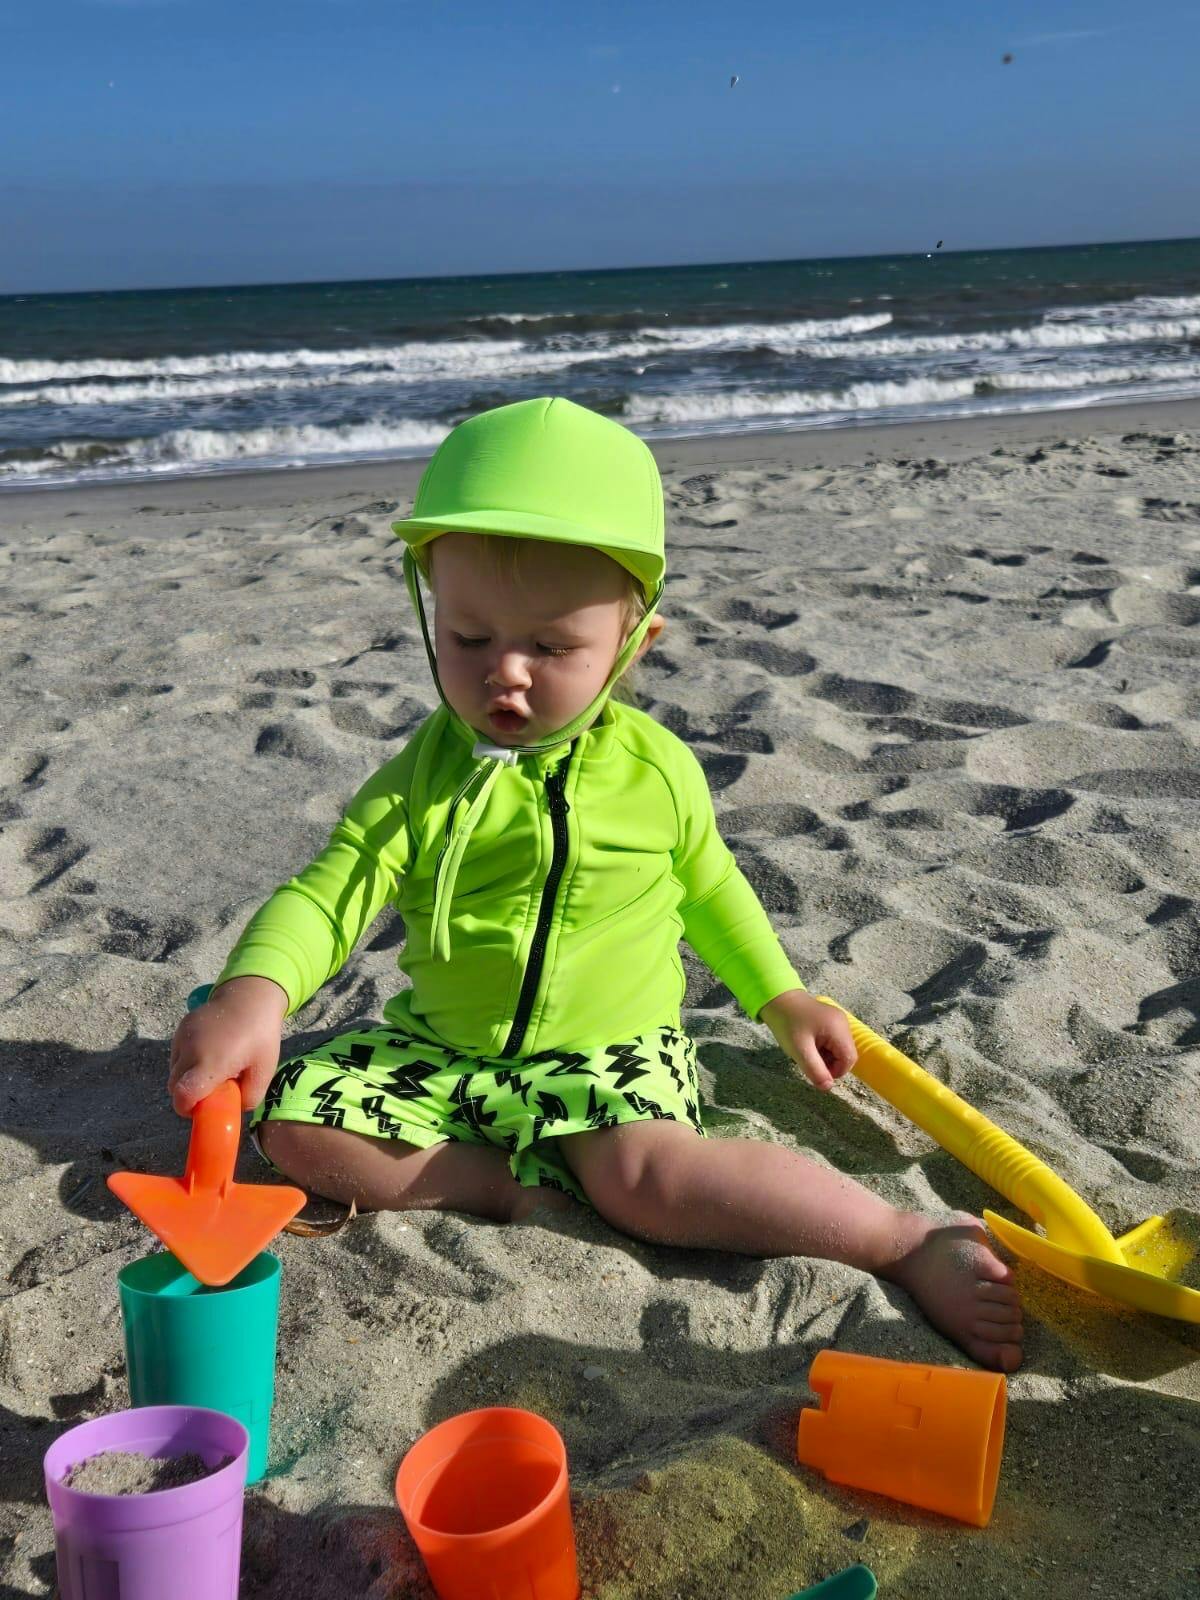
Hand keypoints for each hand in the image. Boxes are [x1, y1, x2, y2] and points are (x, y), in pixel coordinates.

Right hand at [167, 976, 288, 1115]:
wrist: (251, 996)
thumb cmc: (261, 1035)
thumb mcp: (265, 1071)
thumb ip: (249, 1097)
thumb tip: (232, 1108)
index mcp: (211, 1063)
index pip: (182, 1097)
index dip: (188, 1110)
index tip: (203, 1108)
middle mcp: (190, 1050)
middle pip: (174, 1087)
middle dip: (190, 1095)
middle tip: (214, 1090)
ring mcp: (182, 1037)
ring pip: (174, 1071)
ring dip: (188, 1078)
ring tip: (214, 1068)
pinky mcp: (181, 1027)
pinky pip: (177, 1054)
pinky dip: (188, 1061)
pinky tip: (210, 1052)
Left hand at [759, 989, 856, 1091]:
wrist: (777, 999)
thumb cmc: (787, 1023)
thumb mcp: (799, 1050)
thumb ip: (815, 1070)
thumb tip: (828, 1088)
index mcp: (838, 1029)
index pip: (849, 1059)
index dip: (835, 1071)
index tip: (816, 1071)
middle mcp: (843, 1023)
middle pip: (846, 1054)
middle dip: (829, 1063)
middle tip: (808, 1060)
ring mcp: (838, 1021)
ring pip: (839, 1049)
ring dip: (825, 1056)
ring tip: (807, 1050)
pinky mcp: (832, 1021)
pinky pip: (834, 1041)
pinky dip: (823, 1048)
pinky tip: (809, 1044)